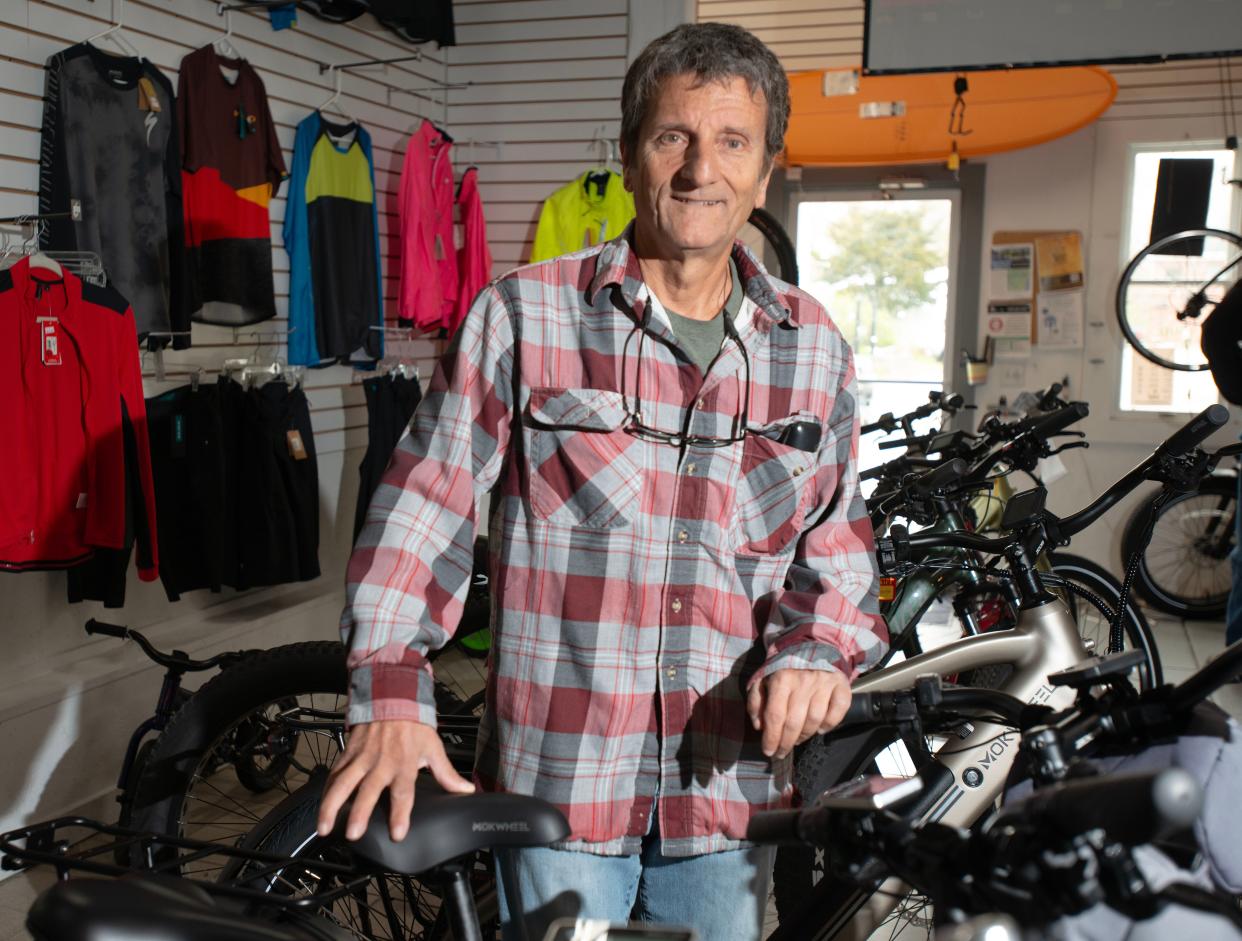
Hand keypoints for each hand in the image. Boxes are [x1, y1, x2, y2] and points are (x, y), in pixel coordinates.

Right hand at [316, 719, 474, 841]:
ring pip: (343, 783)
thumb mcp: (433, 747)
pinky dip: (325, 791)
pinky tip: (319, 807)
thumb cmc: (413, 725)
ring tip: (324, 827)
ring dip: (331, 805)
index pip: (404, 792)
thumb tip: (466, 790)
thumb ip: (446, 773)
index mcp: (404, 763)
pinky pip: (334, 774)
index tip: (397, 833)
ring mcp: (361, 758)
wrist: (391, 697)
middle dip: (360, 812)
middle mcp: (381, 762)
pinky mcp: (347, 754)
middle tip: (353, 833)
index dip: (401, 813)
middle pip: (369, 790)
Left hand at [746, 668, 851, 759]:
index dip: (771, 738)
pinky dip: (829, 725)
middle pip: (794, 722)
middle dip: (786, 743)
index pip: (775, 716)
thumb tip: (759, 726)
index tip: (769, 751)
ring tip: (798, 740)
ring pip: (815, 720)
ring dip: (805, 736)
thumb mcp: (763, 679)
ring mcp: (824, 683)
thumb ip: (756, 701)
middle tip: (781, 752)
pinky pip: (837, 712)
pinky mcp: (841, 685)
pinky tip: (820, 729)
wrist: (812, 646)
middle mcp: (803, 681)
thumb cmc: (785, 669)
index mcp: (781, 679)